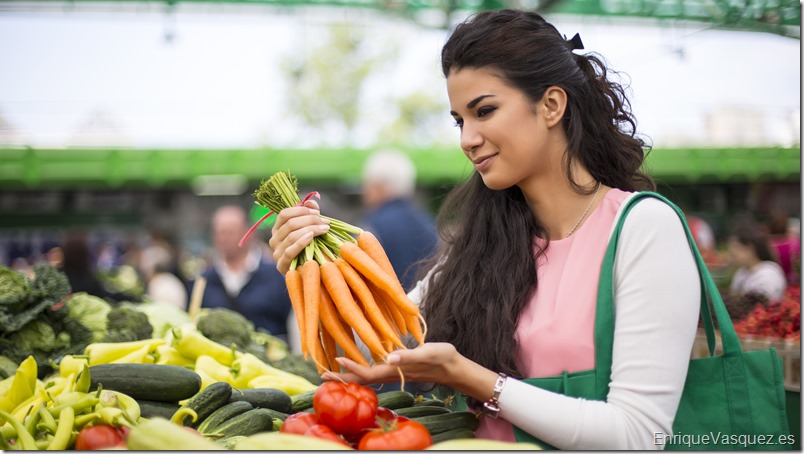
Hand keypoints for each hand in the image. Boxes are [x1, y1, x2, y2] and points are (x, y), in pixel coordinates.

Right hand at [268, 199, 329, 274]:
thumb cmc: (311, 250)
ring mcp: (276, 253)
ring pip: (291, 235)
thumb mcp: (311, 230)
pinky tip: (312, 237)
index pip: (284, 214)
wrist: (310, 274)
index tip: (317, 212)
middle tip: (325, 222)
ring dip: (310, 229)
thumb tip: (311, 201)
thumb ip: (310, 214)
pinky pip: (290, 251)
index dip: (301, 210)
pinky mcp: (282, 265)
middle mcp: (274, 239)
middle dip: (310, 220)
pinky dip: (301, 242)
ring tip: (324, 229)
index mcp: (278, 229)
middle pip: (289, 224)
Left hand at [320, 343, 462, 385]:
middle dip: (342, 377)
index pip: (367, 372)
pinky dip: (360, 368)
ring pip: (365, 375)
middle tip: (321, 374)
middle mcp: (390, 372)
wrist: (453, 367)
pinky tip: (356, 363)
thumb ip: (408, 356)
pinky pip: (373, 370)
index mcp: (394, 369)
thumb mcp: (427, 353)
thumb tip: (389, 357)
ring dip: (348, 373)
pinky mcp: (396, 367)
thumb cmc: (441, 358)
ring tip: (332, 370)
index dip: (351, 368)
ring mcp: (393, 371)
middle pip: (361, 378)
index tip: (336, 359)